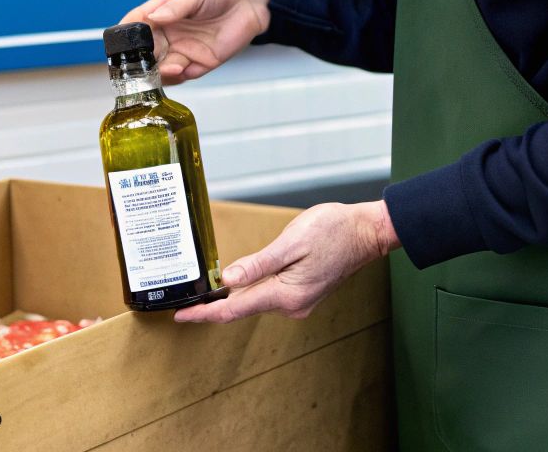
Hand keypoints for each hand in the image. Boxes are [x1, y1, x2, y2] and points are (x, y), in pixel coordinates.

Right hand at [121, 0, 271, 83]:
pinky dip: (176, 77)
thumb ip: (175, 7)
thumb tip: (153, 18)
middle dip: (138, 61)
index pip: (135, 26)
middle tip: (137, 66)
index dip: (124, 36)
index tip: (118, 43)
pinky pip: (182, 76)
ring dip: (157, 72)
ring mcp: (181, 51)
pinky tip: (177, 71)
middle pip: (144, 52)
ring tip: (161, 70)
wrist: (250, 5)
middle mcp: (167, 35)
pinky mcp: (198, 64)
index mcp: (160, 15)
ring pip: (160, 68)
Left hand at [173, 200, 399, 323]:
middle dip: (213, 306)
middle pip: (241, 308)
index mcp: (286, 295)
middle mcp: (292, 305)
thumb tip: (227, 281)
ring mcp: (299, 302)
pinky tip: (235, 285)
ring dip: (230, 298)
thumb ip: (257, 264)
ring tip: (203, 295)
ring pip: (254, 301)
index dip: (205, 314)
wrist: (366, 232)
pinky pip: (267, 295)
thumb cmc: (333, 231)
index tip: (181, 316)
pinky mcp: (302, 293)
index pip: (234, 309)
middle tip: (184, 304)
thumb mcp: (290, 243)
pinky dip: (248, 292)